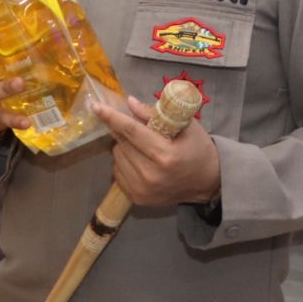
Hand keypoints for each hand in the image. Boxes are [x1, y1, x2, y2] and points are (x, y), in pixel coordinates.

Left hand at [95, 94, 220, 206]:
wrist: (206, 183)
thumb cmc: (198, 150)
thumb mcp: (186, 126)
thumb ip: (155, 114)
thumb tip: (129, 103)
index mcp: (165, 156)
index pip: (132, 132)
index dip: (112, 117)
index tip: (95, 106)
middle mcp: (151, 175)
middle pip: (122, 143)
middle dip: (124, 131)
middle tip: (139, 130)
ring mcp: (143, 189)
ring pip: (117, 156)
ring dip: (124, 146)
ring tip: (143, 148)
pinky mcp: (137, 198)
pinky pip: (117, 171)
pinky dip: (124, 161)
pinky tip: (141, 161)